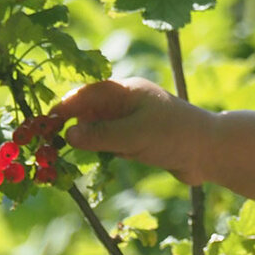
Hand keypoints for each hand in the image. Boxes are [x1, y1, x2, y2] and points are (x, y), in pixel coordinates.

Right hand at [53, 77, 210, 184]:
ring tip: (58, 157)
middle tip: (44, 145)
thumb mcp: (135, 135)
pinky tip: (85, 164)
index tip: (42, 125)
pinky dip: (97, 152)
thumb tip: (68, 135)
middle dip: (67, 126)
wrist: (212, 153)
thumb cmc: (176, 136)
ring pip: (97, 130)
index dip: (63, 108)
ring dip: (82, 141)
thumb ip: (101, 136)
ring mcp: (132, 122)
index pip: (86, 94)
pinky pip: (109, 144)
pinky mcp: (138, 141)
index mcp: (127, 91)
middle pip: (88, 111)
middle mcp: (126, 103)